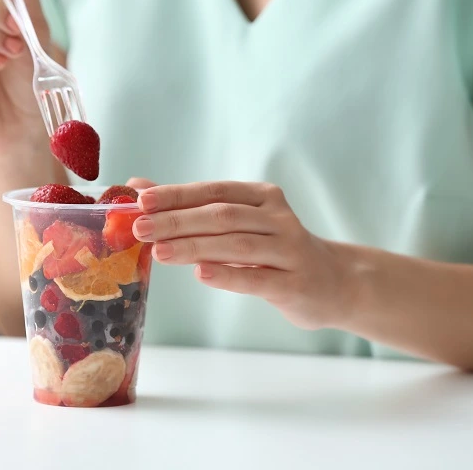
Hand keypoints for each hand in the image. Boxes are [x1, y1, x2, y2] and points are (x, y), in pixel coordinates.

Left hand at [131, 181, 353, 329]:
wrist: (334, 283)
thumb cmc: (275, 252)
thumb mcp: (240, 225)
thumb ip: (193, 208)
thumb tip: (138, 188)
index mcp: (263, 197)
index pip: (215, 191)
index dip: (177, 195)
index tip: (141, 201)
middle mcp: (279, 218)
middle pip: (222, 215)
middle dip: (178, 221)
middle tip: (140, 227)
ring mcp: (290, 250)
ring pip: (237, 244)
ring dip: (195, 247)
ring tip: (160, 251)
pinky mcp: (294, 283)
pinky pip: (258, 278)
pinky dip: (228, 275)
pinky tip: (201, 275)